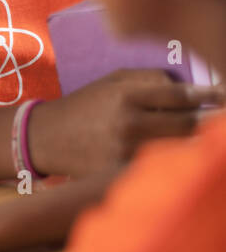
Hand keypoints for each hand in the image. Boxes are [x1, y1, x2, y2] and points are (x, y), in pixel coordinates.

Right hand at [30, 69, 222, 176]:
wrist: (44, 138)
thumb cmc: (84, 105)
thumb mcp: (112, 81)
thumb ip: (150, 79)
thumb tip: (192, 88)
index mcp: (126, 96)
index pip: (181, 95)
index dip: (210, 95)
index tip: (225, 95)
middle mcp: (128, 123)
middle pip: (188, 124)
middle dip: (214, 121)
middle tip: (225, 118)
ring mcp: (125, 151)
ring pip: (178, 148)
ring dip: (200, 143)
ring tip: (212, 138)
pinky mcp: (120, 172)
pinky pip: (158, 166)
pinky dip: (175, 162)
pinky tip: (185, 158)